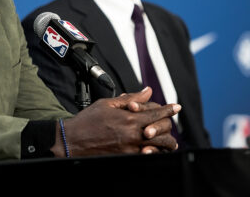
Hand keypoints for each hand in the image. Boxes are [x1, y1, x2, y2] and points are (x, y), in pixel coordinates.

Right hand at [51, 87, 179, 156]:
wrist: (73, 140)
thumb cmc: (88, 120)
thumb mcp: (107, 104)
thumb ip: (130, 98)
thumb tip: (147, 91)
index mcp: (129, 118)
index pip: (156, 113)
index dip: (168, 109)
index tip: (176, 107)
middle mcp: (133, 134)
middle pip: (162, 131)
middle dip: (168, 125)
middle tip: (170, 121)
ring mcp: (130, 149)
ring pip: (158, 147)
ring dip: (165, 142)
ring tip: (168, 139)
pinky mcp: (126, 157)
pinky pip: (147, 156)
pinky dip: (154, 151)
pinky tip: (154, 148)